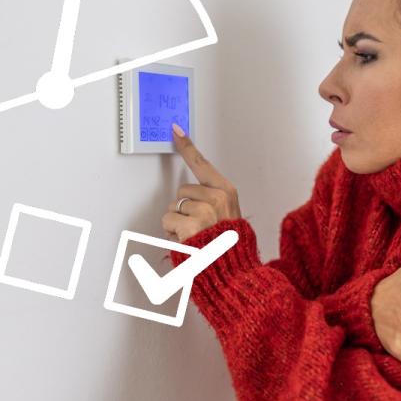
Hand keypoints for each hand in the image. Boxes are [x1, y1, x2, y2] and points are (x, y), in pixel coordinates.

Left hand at [161, 124, 242, 241]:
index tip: (176, 130)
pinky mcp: (192, 224)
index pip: (203, 164)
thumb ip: (212, 200)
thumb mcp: (229, 216)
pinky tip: (186, 240)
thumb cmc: (229, 247)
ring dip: (178, 223)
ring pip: (174, 207)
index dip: (187, 146)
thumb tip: (190, 195)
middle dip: (184, 209)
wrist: (232, 271)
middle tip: (198, 226)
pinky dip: (172, 233)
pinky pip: (168, 220)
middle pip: (182, 191)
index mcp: (227, 192)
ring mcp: (205, 210)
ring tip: (194, 235)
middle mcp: (217, 197)